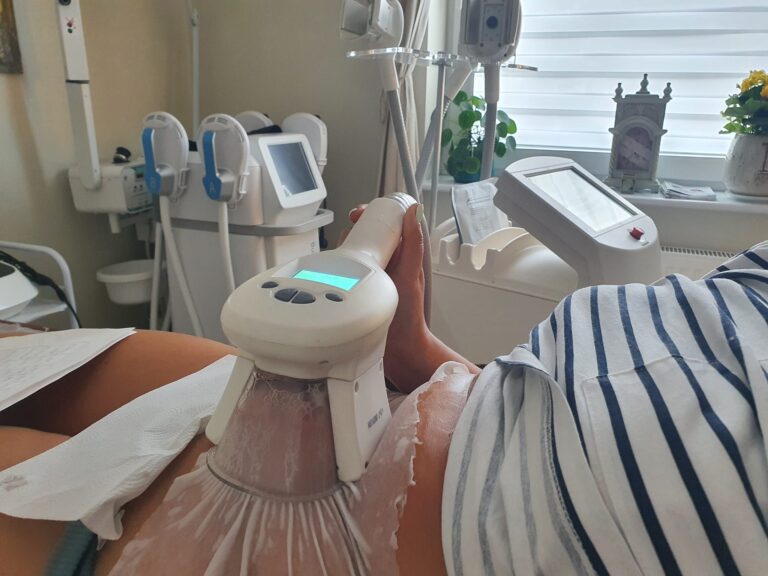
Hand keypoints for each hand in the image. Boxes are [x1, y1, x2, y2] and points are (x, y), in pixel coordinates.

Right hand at [345, 204, 478, 391]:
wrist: (399, 351)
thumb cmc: (409, 316)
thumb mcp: (411, 275)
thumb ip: (413, 244)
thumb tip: (414, 210)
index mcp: (399, 254)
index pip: (383, 224)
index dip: (370, 215)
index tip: (357, 215)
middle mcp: (383, 263)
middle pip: (362, 236)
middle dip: (352, 232)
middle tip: (345, 241)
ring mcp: (367, 278)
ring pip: (350, 254)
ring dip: (341, 252)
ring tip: (336, 259)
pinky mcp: (355, 291)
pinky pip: (341, 274)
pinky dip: (334, 270)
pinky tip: (327, 273)